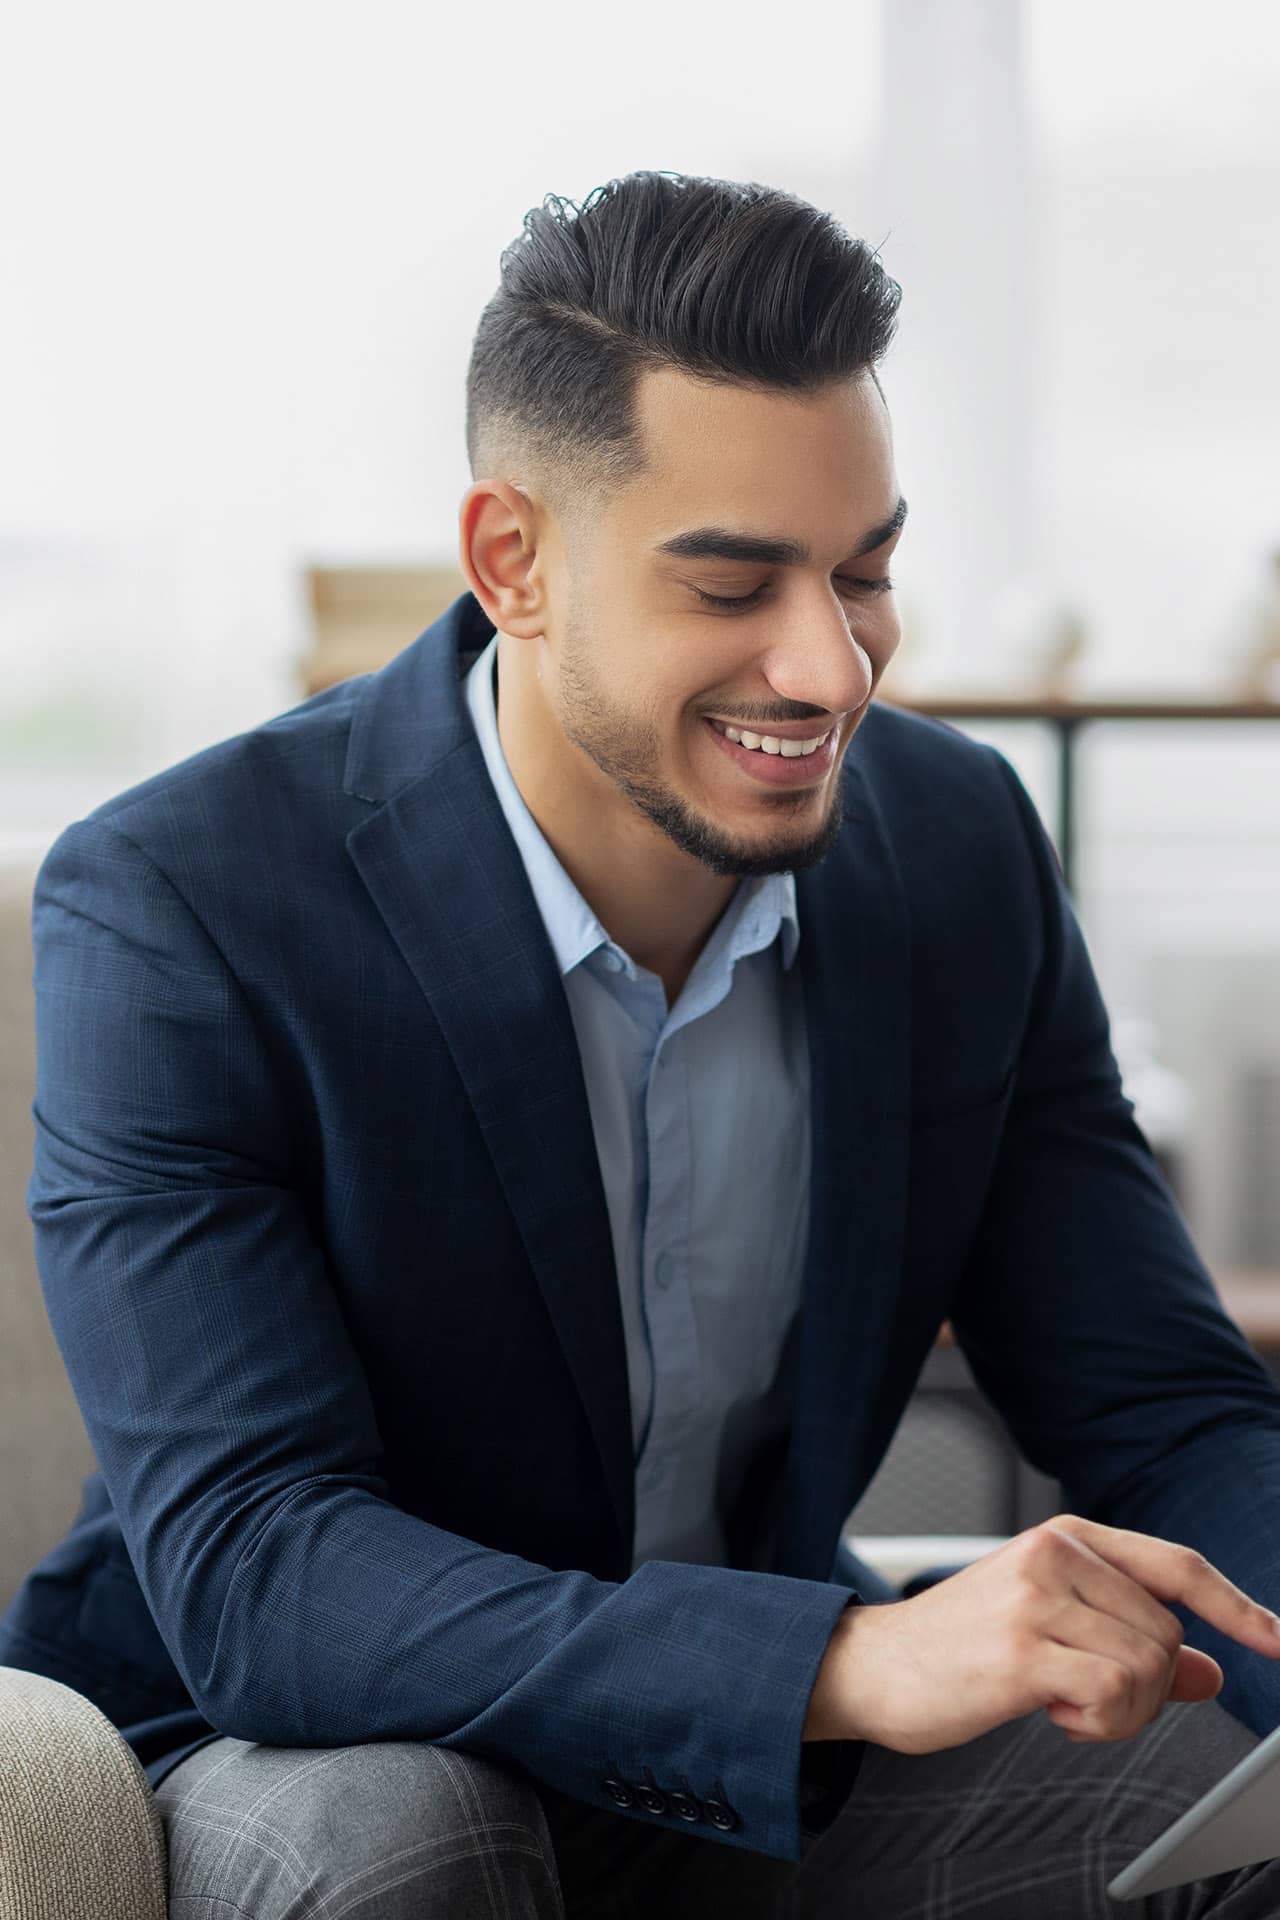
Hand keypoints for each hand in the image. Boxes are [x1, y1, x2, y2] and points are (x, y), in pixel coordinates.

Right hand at [803, 1514, 1279, 1752]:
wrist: (874, 1666)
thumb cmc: (961, 1648)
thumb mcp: (1052, 1629)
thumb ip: (1130, 1641)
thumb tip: (1210, 1672)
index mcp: (1067, 1539)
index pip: (1179, 1566)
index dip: (1240, 1607)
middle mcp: (1055, 1554)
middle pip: (1168, 1633)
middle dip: (1146, 1687)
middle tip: (1085, 1700)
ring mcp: (1037, 1597)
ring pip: (1148, 1667)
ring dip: (1121, 1713)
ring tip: (1063, 1706)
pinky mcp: (1022, 1649)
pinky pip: (1114, 1695)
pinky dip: (1098, 1724)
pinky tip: (1051, 1715)